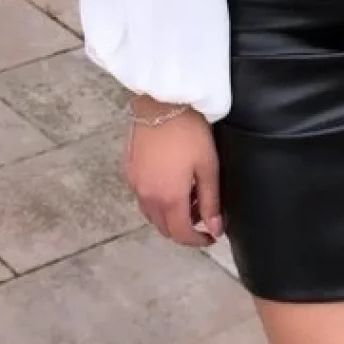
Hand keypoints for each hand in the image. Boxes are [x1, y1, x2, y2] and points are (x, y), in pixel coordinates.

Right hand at [124, 101, 222, 247]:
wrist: (161, 102)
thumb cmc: (189, 132)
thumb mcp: (208, 168)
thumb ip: (210, 202)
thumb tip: (214, 229)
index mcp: (169, 198)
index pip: (181, 234)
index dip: (197, 241)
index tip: (211, 236)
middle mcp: (147, 196)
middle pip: (163, 228)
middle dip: (184, 229)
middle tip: (202, 214)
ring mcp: (134, 183)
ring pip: (151, 214)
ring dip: (169, 215)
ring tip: (188, 197)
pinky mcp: (128, 170)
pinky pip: (142, 197)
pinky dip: (157, 200)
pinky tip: (170, 183)